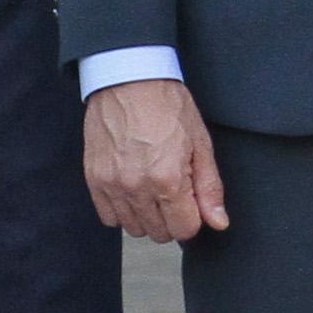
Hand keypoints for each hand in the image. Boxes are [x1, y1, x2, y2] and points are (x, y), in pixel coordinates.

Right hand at [83, 78, 227, 243]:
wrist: (129, 79)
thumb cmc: (167, 105)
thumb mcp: (200, 144)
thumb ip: (209, 188)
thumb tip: (218, 222)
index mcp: (168, 180)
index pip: (184, 230)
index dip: (192, 217)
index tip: (190, 199)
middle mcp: (137, 187)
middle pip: (159, 233)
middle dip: (171, 218)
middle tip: (172, 190)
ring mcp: (112, 184)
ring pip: (133, 229)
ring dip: (146, 216)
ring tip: (151, 187)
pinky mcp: (94, 179)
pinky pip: (108, 217)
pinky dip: (122, 210)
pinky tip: (132, 189)